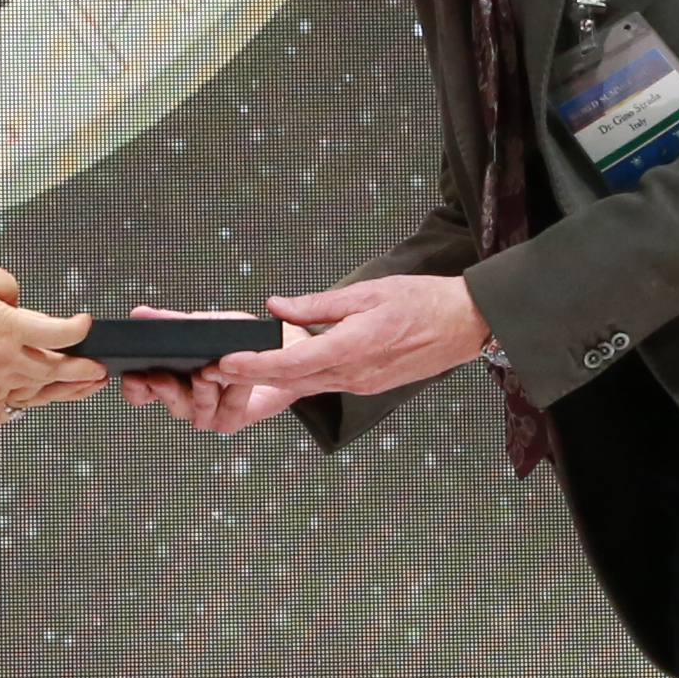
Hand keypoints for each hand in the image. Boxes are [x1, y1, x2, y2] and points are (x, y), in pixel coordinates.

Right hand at [0, 263, 97, 426]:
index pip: (59, 333)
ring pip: (34, 384)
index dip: (79, 330)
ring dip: (61, 387)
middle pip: (54, 368)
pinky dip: (30, 390)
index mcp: (11, 328)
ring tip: (79, 387)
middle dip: (81, 371)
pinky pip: (11, 390)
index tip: (86, 324)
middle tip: (98, 372)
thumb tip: (16, 300)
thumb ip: (7, 286)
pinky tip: (36, 388)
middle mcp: (6, 356)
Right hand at [116, 304, 313, 436]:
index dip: (134, 388)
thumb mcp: (204, 325)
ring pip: (194, 409)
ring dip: (199, 391)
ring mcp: (208, 412)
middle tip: (161, 374)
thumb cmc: (241, 341)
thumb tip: (140, 313)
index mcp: (173, 377)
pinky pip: (227, 410)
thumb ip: (171, 322)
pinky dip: (233, 391)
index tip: (132, 375)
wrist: (283, 349)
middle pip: (165, 401)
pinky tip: (238, 377)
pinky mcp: (233, 419)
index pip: (141, 391)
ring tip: (204, 373)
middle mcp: (187, 399)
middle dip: (163, 388)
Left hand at [125, 273, 490, 436]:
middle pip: (291, 381)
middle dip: (249, 377)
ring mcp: (362, 384)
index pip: (291, 362)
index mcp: (353, 347)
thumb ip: (318, 305)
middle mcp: (354, 374)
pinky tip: (278, 370)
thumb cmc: (422, 301)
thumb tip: (276, 307)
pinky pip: (325, 384)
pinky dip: (298, 379)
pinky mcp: (368, 385)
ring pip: (306, 385)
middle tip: (211, 369)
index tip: (223, 362)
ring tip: (234, 369)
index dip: (253, 365)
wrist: (466, 324)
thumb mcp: (367, 292)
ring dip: (270, 380)